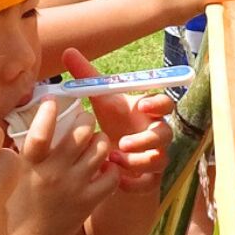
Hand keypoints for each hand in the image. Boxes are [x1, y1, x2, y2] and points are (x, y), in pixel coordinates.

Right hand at [10, 90, 117, 234]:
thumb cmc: (16, 206)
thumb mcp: (10, 174)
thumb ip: (20, 148)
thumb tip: (28, 118)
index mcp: (30, 164)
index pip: (42, 130)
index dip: (49, 109)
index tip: (53, 98)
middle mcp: (54, 173)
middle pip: (81, 133)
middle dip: (85, 120)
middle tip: (83, 121)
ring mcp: (74, 187)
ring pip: (100, 150)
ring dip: (100, 140)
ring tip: (95, 142)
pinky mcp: (89, 202)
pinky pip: (111, 176)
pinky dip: (111, 167)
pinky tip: (103, 166)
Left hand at [61, 48, 174, 189]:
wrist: (111, 155)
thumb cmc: (111, 122)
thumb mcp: (100, 101)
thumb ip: (87, 77)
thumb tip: (68, 51)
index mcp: (147, 112)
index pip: (165, 103)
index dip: (158, 104)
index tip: (143, 106)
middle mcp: (156, 132)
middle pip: (166, 133)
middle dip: (147, 138)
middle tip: (123, 142)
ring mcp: (155, 155)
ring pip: (159, 159)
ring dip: (137, 160)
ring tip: (112, 159)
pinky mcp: (150, 177)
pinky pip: (150, 182)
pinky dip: (134, 182)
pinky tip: (117, 180)